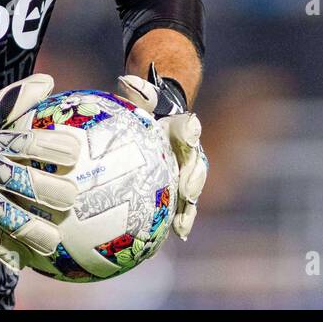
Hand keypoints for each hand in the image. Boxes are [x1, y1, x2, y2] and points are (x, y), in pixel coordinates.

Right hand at [0, 75, 80, 271]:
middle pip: (19, 182)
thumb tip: (50, 80)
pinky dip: (2, 250)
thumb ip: (19, 98)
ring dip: (30, 229)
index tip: (74, 152)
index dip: (49, 147)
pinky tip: (22, 263)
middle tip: (71, 197)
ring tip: (53, 241)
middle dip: (46, 191)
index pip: (25, 144)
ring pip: (5, 215)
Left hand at [117, 64, 207, 239]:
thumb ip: (139, 92)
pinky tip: (168, 240)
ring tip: (180, 227)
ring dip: (188, 209)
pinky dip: (177, 222)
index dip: (189, 131)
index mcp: (182, 129)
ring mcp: (186, 173)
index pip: (188, 129)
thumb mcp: (143, 98)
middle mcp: (189, 153)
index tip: (189, 133)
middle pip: (196, 167)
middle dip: (194, 180)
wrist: (161, 121)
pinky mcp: (178, 190)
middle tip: (188, 192)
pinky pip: (179, 207)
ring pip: (191, 192)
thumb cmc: (148, 110)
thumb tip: (126, 81)